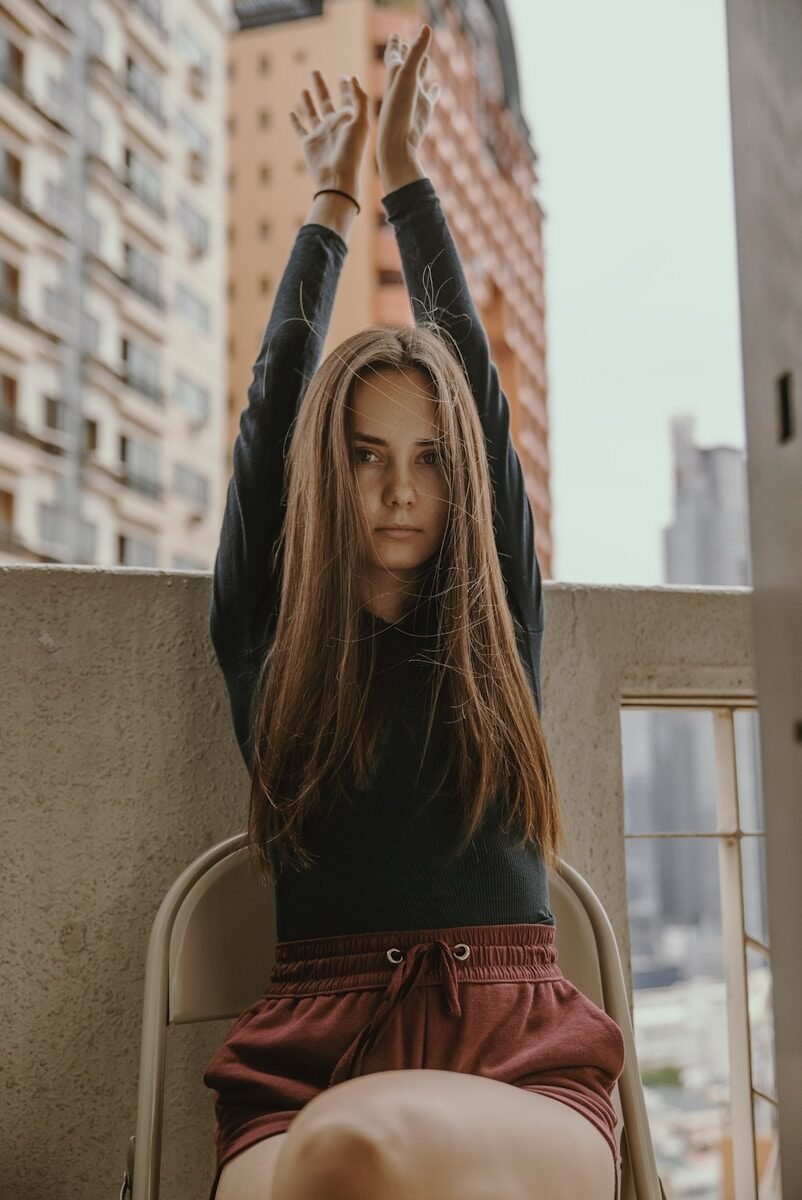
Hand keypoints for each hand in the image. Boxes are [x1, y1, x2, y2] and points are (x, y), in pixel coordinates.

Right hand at [289, 70, 368, 200]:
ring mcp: (320, 135)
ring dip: (308, 101)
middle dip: (322, 87)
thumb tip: (352, 78)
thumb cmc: (351, 152)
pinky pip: (300, 129)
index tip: (344, 76)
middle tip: (315, 71)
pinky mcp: (308, 144)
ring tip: (304, 88)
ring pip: (312, 113)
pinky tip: (291, 112)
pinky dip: (295, 121)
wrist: (336, 178)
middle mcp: (334, 126)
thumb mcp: (360, 122)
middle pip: (327, 102)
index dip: (346, 87)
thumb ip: (359, 100)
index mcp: (348, 121)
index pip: (348, 100)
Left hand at [377, 24, 440, 179]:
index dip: (395, 44)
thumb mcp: (407, 76)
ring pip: (419, 77)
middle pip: (404, 62)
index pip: (394, 55)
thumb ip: (417, 52)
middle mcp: (403, 84)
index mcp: (394, 75)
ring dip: (421, 66)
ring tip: (426, 57)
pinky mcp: (425, 109)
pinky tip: (437, 86)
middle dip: (405, 51)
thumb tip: (427, 27)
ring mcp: (415, 96)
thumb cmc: (398, 109)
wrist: (399, 141)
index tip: (395, 35)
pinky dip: (434, 91)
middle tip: (404, 39)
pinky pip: (431, 96)